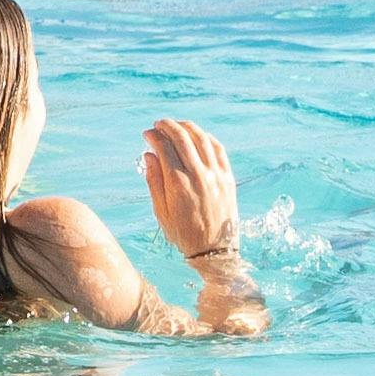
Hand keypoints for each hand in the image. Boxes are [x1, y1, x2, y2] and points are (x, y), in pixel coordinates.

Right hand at [146, 117, 243, 267]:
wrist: (214, 251)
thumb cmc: (184, 234)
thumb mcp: (161, 212)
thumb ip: (154, 181)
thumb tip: (149, 155)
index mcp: (178, 185)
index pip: (164, 148)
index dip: (154, 136)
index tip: (147, 134)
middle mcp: (198, 176)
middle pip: (182, 138)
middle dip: (168, 126)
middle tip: (158, 124)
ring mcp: (216, 175)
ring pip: (201, 139)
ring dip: (187, 127)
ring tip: (176, 125)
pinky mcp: (228, 178)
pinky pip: (218, 149)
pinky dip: (206, 138)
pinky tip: (197, 136)